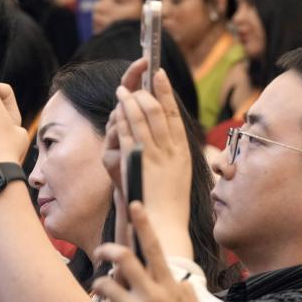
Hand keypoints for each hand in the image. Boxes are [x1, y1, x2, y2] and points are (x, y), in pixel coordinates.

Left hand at [92, 202, 204, 301]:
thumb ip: (187, 296)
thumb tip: (181, 281)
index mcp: (170, 290)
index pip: (154, 249)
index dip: (144, 224)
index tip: (135, 203)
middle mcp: (152, 296)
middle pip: (122, 257)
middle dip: (107, 249)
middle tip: (101, 252)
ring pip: (104, 283)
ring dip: (101, 288)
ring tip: (106, 299)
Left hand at [106, 64, 194, 258]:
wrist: (166, 225)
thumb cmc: (171, 205)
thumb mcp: (178, 176)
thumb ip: (173, 156)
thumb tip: (168, 141)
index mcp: (184, 153)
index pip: (175, 116)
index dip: (167, 93)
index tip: (160, 76)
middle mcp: (172, 151)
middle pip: (159, 112)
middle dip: (147, 92)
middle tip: (138, 80)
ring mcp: (155, 155)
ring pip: (143, 119)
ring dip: (131, 101)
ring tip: (122, 90)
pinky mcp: (139, 162)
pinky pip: (131, 133)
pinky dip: (124, 118)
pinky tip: (117, 108)